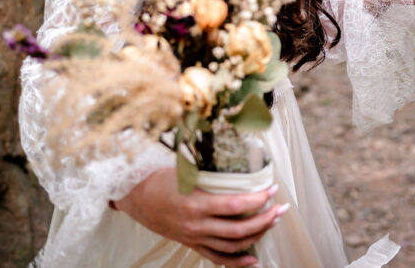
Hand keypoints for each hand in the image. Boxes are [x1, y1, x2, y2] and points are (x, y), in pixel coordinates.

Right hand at [113, 168, 286, 266]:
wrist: (133, 197)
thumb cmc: (159, 179)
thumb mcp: (184, 170)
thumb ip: (209, 170)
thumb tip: (238, 157)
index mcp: (196, 203)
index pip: (235, 205)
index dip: (258, 199)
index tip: (273, 189)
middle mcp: (197, 224)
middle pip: (239, 229)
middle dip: (265, 219)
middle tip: (281, 209)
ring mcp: (194, 237)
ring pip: (232, 245)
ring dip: (256, 236)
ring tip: (272, 223)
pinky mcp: (191, 244)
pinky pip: (217, 258)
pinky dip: (237, 262)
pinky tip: (253, 260)